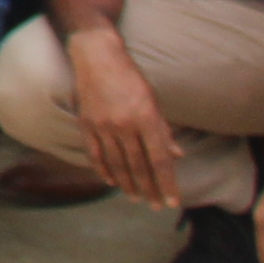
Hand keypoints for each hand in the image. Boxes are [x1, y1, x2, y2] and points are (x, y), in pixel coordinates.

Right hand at [66, 27, 183, 208]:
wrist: (97, 57)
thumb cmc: (131, 78)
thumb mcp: (154, 101)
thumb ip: (163, 130)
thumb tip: (176, 155)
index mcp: (146, 118)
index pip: (160, 160)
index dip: (167, 184)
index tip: (172, 202)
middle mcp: (124, 125)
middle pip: (139, 166)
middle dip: (149, 189)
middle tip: (154, 205)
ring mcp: (103, 126)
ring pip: (117, 164)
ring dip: (128, 184)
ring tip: (135, 197)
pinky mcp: (86, 124)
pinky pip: (95, 154)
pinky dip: (103, 170)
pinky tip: (111, 181)